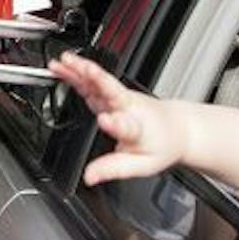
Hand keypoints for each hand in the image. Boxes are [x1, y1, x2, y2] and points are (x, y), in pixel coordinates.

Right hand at [47, 51, 184, 185]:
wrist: (176, 128)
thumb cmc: (161, 145)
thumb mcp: (142, 166)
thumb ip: (113, 170)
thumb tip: (89, 177)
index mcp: (137, 129)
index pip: (126, 126)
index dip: (115, 123)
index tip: (105, 120)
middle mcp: (129, 108)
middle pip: (113, 91)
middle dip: (98, 79)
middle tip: (84, 69)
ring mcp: (120, 97)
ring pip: (99, 81)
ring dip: (80, 70)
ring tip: (62, 62)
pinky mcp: (112, 93)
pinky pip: (92, 82)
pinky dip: (76, 73)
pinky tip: (61, 66)